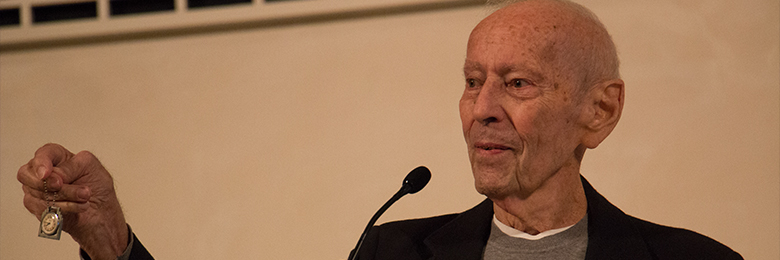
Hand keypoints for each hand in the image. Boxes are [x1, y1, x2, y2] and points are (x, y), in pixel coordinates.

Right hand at [18, 143, 127, 259]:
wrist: (102, 213)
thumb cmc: (98, 187)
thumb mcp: (91, 168)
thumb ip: (70, 167)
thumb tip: (52, 174)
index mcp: (57, 157)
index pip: (43, 154)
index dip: (41, 163)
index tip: (45, 173)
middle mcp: (44, 173)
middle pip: (27, 174)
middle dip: (46, 182)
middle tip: (61, 185)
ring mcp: (37, 190)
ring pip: (37, 192)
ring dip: (64, 195)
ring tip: (85, 196)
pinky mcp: (38, 207)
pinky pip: (43, 207)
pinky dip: (64, 207)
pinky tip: (79, 206)